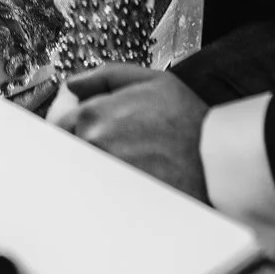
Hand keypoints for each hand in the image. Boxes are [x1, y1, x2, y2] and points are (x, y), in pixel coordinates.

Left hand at [59, 62, 209, 198]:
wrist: (214, 159)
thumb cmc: (187, 120)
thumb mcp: (151, 80)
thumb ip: (105, 76)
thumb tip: (73, 84)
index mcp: (94, 114)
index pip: (60, 122)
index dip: (73, 122)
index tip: (89, 125)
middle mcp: (93, 143)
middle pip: (69, 147)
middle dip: (83, 142)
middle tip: (115, 142)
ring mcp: (103, 172)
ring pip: (83, 168)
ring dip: (96, 163)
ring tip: (129, 158)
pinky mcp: (115, 197)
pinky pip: (99, 190)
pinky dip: (108, 184)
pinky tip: (132, 175)